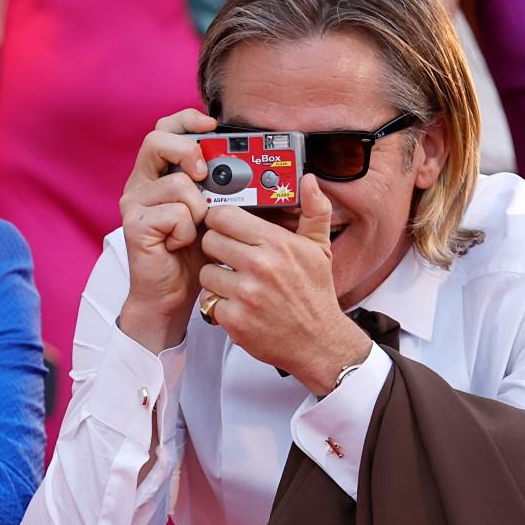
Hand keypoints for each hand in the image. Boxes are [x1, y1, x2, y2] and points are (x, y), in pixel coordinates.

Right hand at [116, 109, 213, 352]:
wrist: (173, 294)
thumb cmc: (195, 253)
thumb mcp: (220, 214)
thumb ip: (234, 190)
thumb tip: (280, 173)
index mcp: (161, 172)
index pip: (166, 129)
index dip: (187, 120)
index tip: (213, 125)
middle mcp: (143, 182)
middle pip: (157, 141)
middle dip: (188, 151)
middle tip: (204, 173)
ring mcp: (136, 202)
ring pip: (177, 183)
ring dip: (199, 208)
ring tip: (196, 229)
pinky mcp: (136, 225)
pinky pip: (174, 214)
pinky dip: (187, 231)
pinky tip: (182, 244)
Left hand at [198, 175, 370, 394]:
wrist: (319, 342)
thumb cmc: (315, 294)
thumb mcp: (319, 250)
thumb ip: (314, 212)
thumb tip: (310, 182)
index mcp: (277, 243)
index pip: (224, 216)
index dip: (221, 221)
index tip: (226, 228)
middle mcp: (260, 266)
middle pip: (209, 240)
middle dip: (217, 249)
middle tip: (230, 258)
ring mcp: (246, 294)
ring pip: (205, 272)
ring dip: (215, 278)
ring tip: (235, 283)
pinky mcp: (235, 319)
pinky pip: (209, 301)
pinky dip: (219, 304)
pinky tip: (237, 304)